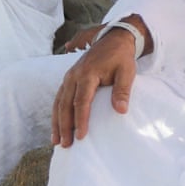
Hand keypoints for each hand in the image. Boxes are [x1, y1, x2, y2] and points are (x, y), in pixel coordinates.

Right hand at [51, 21, 146, 146]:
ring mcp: (68, 77)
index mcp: (88, 74)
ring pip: (59, 102)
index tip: (81, 136)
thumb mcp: (127, 72)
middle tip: (65, 145)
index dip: (80, 120)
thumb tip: (121, 111)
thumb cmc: (121, 58)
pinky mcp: (68, 79)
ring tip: (57, 141)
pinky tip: (57, 127)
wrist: (113, 40)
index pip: (82, 101)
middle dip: (64, 126)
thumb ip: (123, 90)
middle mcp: (74, 75)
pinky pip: (59, 98)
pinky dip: (56, 113)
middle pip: (66, 104)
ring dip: (57, 122)